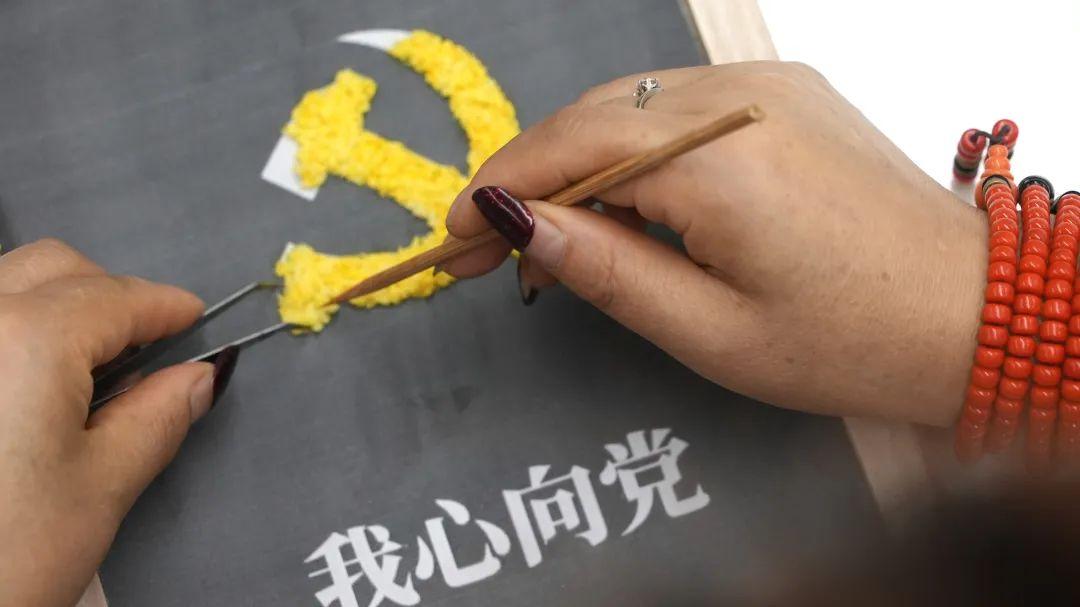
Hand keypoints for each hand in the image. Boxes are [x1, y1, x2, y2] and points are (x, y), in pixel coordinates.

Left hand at [0, 239, 220, 606]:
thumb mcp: (98, 490)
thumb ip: (158, 416)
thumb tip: (197, 377)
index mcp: (26, 341)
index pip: (115, 298)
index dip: (165, 307)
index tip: (192, 318)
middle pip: (54, 268)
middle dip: (108, 295)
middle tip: (143, 347)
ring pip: (4, 283)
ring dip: (53, 305)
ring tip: (82, 371)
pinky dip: (10, 329)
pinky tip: (25, 386)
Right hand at [443, 62, 984, 426]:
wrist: (973, 312)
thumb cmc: (850, 342)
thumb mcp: (712, 333)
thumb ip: (605, 270)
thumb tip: (516, 223)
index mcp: (719, 161)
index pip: (569, 152)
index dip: (499, 191)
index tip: (451, 236)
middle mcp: (738, 98)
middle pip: (592, 119)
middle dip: (529, 178)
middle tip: (486, 245)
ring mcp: (766, 85)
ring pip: (630, 108)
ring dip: (579, 163)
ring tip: (553, 235)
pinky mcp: (784, 91)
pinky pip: (677, 108)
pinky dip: (632, 150)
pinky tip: (622, 202)